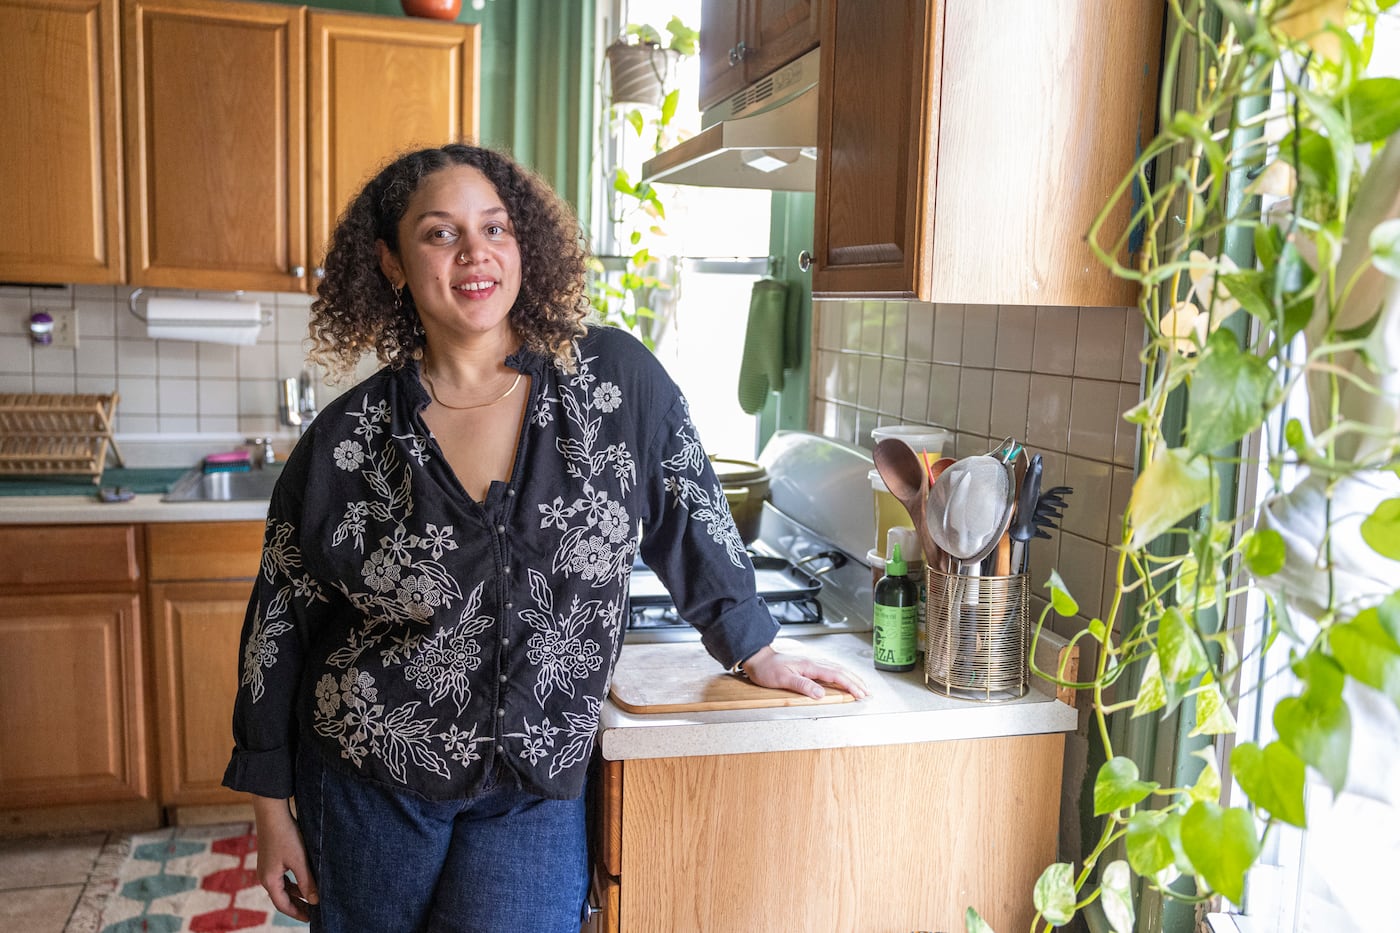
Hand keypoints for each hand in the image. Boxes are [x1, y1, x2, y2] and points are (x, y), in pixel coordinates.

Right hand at [251, 794, 318, 921]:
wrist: (273, 813)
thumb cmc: (286, 836)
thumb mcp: (299, 861)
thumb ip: (307, 882)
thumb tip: (316, 901)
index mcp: (269, 880)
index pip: (283, 905)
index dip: (297, 913)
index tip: (311, 919)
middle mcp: (265, 876)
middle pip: (282, 897)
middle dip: (297, 905)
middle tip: (312, 913)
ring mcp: (267, 867)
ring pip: (283, 887)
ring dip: (296, 893)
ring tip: (311, 899)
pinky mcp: (271, 858)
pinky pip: (282, 877)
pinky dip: (293, 883)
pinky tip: (304, 881)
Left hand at [740, 645, 869, 699]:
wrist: (758, 658)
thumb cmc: (768, 669)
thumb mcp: (782, 680)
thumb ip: (802, 686)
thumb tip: (821, 694)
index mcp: (810, 666)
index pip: (836, 675)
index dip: (850, 685)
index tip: (860, 693)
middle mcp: (813, 662)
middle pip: (841, 670)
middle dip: (856, 681)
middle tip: (867, 692)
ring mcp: (811, 662)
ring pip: (837, 668)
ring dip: (851, 677)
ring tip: (860, 685)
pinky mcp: (808, 664)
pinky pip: (830, 668)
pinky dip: (841, 673)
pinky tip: (843, 677)